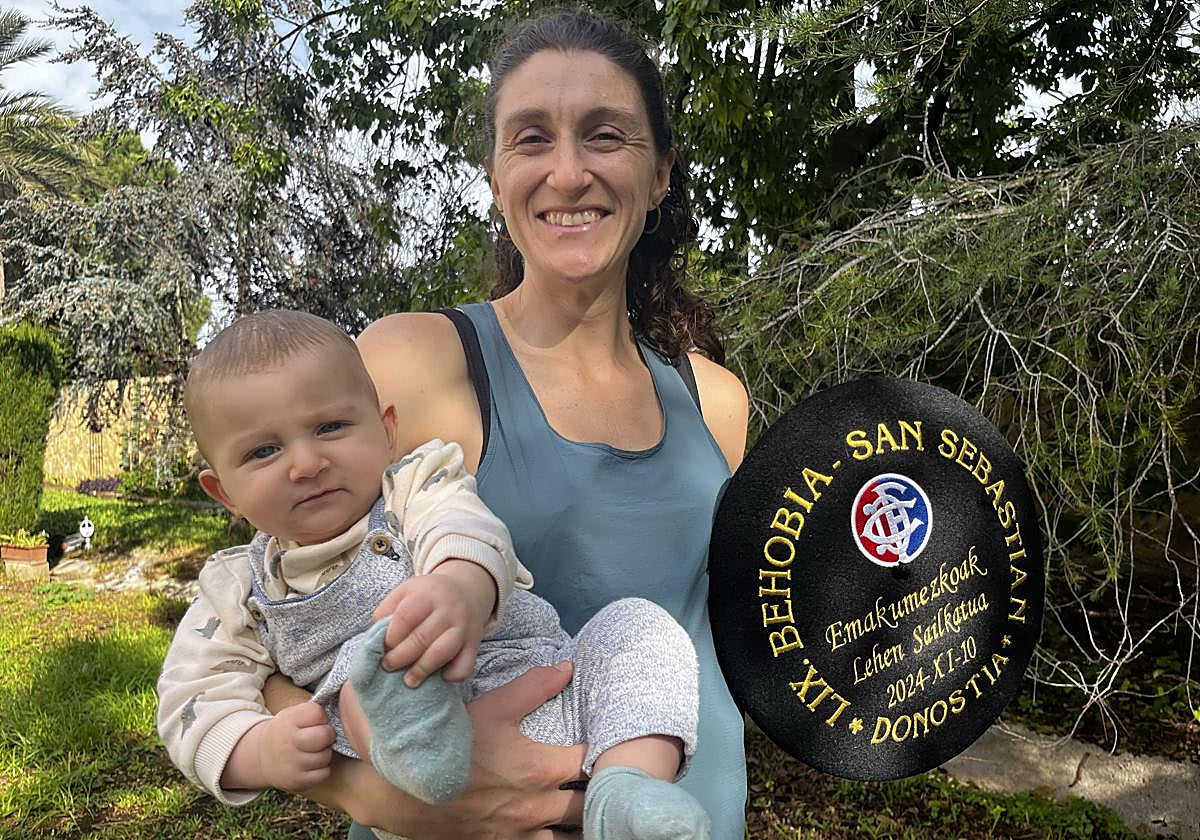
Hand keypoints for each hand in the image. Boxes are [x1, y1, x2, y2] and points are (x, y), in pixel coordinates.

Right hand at [223, 701, 334, 792]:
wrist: (261, 757)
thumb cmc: (287, 732)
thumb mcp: (292, 715)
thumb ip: (313, 711)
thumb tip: (345, 706)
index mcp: (288, 721)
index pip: (318, 713)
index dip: (322, 717)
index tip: (317, 722)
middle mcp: (288, 742)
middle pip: (324, 735)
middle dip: (328, 735)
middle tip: (321, 737)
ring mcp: (291, 764)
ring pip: (325, 756)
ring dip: (325, 753)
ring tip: (315, 750)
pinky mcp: (297, 781)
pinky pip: (323, 774)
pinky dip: (322, 769)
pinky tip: (313, 764)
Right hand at [328, 663, 587, 838]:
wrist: (411, 793)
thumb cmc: (454, 747)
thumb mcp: (493, 708)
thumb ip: (533, 687)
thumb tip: (567, 669)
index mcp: (540, 769)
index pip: (592, 762)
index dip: (603, 752)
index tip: (606, 742)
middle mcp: (538, 806)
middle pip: (589, 803)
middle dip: (597, 787)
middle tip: (601, 772)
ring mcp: (524, 832)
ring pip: (574, 833)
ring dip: (582, 817)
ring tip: (584, 800)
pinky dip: (558, 836)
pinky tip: (559, 824)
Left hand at [373, 561, 494, 685]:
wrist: (468, 591)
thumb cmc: (429, 595)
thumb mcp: (407, 590)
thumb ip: (388, 608)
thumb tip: (375, 636)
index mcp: (428, 594)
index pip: (405, 617)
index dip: (391, 636)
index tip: (383, 647)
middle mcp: (448, 610)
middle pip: (422, 637)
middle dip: (400, 657)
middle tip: (389, 666)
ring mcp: (463, 627)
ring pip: (443, 652)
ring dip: (422, 669)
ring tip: (408, 681)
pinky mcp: (474, 644)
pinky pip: (466, 664)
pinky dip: (454, 675)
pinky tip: (441, 677)